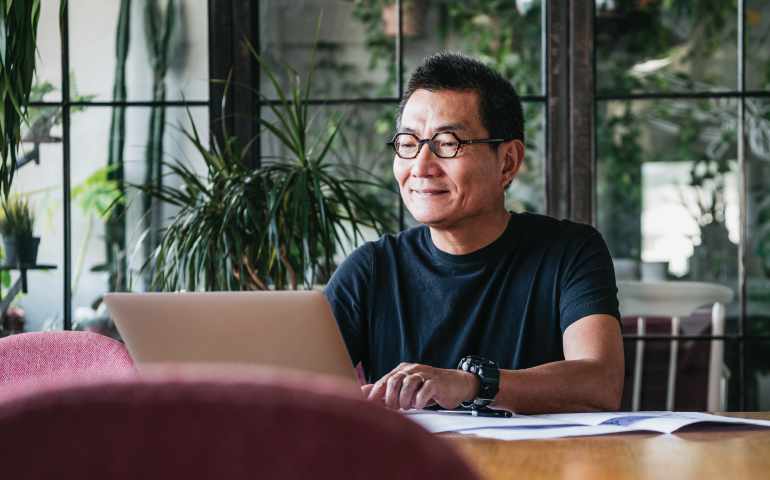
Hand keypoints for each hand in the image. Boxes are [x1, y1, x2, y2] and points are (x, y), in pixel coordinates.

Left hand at [363, 362, 480, 410]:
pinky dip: (420, 400)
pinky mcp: (436, 382)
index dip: (376, 395)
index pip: (383, 381)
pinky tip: (420, 404)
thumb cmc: (429, 388)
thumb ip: (385, 389)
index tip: (370, 408)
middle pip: (394, 382)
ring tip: (409, 406)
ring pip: (408, 385)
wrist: (456, 384)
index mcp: (402, 370)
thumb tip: (363, 392)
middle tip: (397, 408)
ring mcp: (425, 374)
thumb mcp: (406, 388)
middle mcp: (412, 370)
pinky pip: (425, 390)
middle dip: (392, 399)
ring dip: (406, 400)